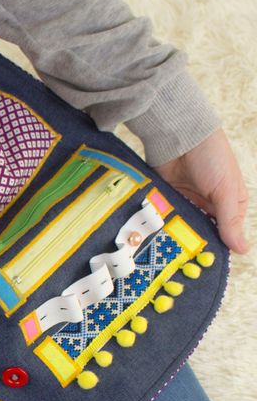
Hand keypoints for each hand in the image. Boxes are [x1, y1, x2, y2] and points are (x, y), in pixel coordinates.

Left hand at [154, 128, 248, 253]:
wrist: (180, 136)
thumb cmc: (212, 159)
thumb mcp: (226, 191)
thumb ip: (230, 220)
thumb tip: (243, 250)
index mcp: (230, 204)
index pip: (224, 234)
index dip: (216, 248)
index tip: (205, 265)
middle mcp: (208, 206)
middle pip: (201, 233)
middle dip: (193, 245)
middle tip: (183, 263)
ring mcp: (186, 203)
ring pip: (181, 228)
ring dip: (176, 237)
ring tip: (168, 254)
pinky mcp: (167, 199)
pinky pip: (165, 218)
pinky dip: (163, 226)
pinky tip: (157, 239)